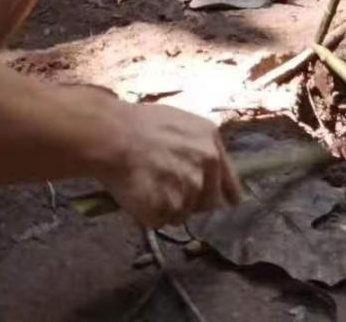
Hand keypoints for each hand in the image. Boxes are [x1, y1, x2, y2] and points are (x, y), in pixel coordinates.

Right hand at [101, 103, 242, 226]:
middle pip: (208, 205)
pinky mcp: (166, 209)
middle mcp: (206, 170)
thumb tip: (210, 172)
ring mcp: (188, 192)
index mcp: (213, 147)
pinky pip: (161, 220)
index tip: (222, 206)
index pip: (231, 189)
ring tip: (150, 185)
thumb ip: (203, 149)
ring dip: (168, 207)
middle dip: (193, 202)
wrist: (114, 134)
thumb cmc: (143, 123)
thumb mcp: (185, 125)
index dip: (224, 198)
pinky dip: (151, 213)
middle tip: (170, 190)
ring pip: (182, 214)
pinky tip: (140, 193)